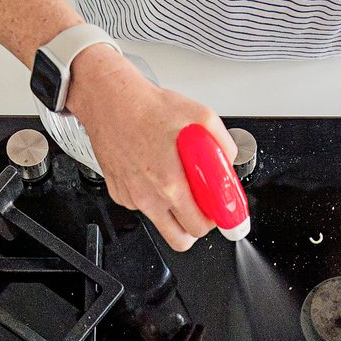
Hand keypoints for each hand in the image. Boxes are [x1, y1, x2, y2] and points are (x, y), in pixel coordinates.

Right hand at [65, 47, 235, 251]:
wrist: (111, 101)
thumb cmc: (148, 107)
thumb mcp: (200, 116)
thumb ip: (222, 143)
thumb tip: (229, 159)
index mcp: (170, 184)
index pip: (198, 227)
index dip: (213, 222)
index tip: (217, 213)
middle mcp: (149, 197)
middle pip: (179, 240)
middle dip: (194, 226)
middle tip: (199, 206)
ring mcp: (132, 197)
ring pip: (159, 222)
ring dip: (172, 211)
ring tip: (175, 183)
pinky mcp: (119, 192)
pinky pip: (141, 205)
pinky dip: (151, 195)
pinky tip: (152, 171)